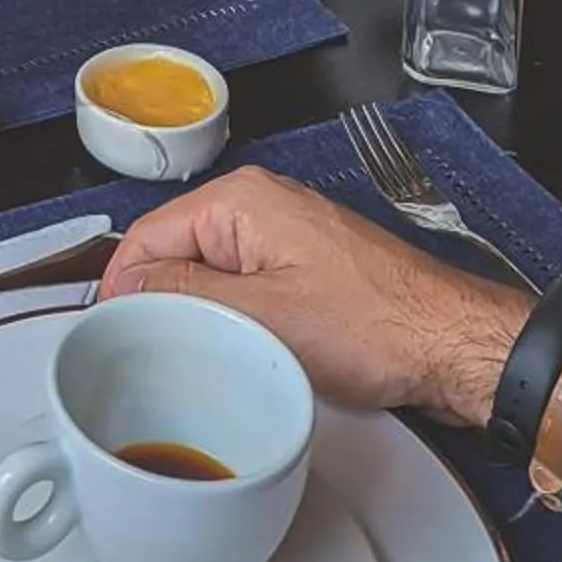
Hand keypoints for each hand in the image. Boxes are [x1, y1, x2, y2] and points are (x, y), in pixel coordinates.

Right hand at [100, 168, 529, 422]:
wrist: (452, 343)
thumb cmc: (375, 326)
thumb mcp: (263, 316)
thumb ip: (184, 295)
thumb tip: (128, 288)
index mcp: (241, 201)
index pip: (147, 235)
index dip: (120, 288)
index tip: (108, 335)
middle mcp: (260, 204)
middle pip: (176, 251)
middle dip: (160, 302)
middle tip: (148, 358)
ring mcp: (286, 233)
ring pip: (211, 272)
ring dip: (199, 313)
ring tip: (192, 360)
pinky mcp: (306, 265)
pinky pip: (245, 285)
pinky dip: (233, 316)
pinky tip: (236, 353)